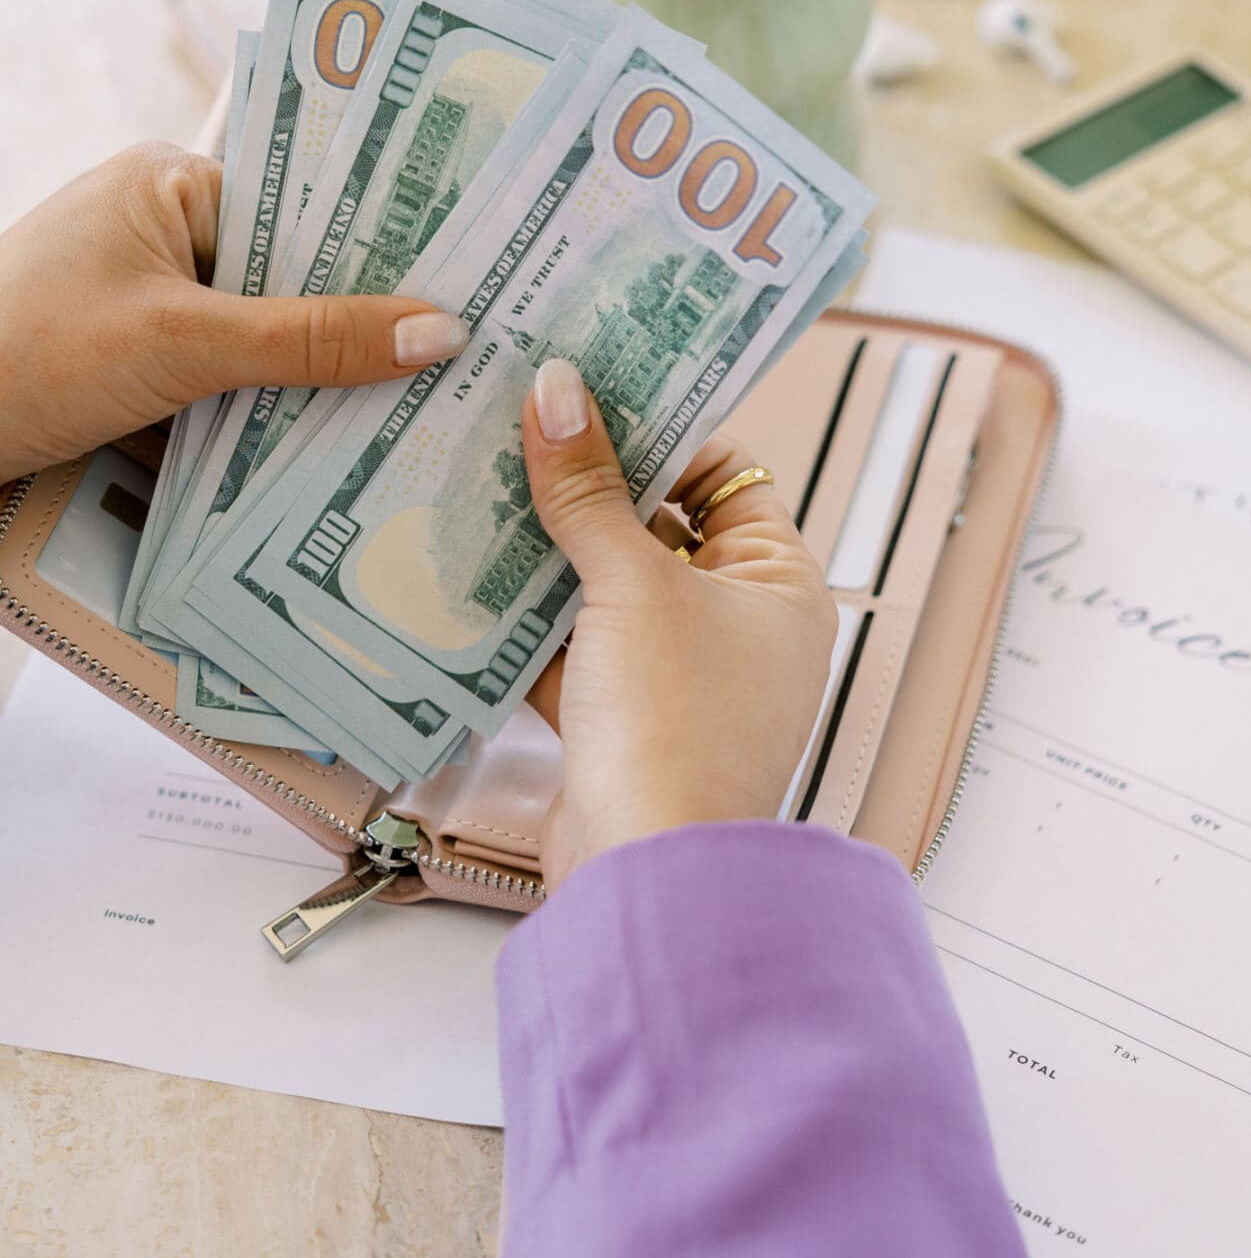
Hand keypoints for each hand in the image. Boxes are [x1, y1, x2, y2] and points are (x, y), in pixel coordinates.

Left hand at [0, 142, 469, 483]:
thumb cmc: (29, 354)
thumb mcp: (184, 345)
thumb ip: (312, 341)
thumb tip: (441, 332)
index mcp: (174, 183)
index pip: (310, 207)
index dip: (389, 247)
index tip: (475, 282)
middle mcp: (167, 229)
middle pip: (297, 279)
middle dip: (365, 328)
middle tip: (468, 366)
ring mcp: (152, 301)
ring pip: (269, 340)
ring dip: (321, 384)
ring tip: (422, 416)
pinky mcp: (142, 367)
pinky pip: (233, 383)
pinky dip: (272, 417)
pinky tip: (337, 453)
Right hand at [522, 357, 837, 890]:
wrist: (647, 872)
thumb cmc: (677, 727)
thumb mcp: (631, 584)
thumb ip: (587, 489)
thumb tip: (556, 390)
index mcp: (779, 584)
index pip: (728, 476)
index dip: (663, 429)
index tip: (590, 385)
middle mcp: (740, 627)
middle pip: (657, 528)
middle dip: (588, 486)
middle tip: (514, 424)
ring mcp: (680, 679)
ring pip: (606, 590)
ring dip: (547, 552)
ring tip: (475, 484)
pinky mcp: (621, 724)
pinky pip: (572, 651)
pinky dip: (526, 623)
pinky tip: (464, 576)